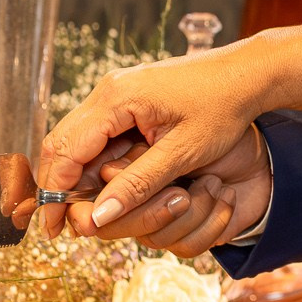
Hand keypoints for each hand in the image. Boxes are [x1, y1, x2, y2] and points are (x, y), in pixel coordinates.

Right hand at [35, 46, 268, 238]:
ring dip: (75, 174)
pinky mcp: (129, 96)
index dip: (56, 193)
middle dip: (58, 186)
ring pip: (78, 138)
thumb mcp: (183, 152)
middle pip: (63, 143)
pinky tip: (101, 186)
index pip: (67, 151)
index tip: (52, 228)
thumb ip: (138, 184)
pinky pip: (97, 131)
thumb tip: (97, 218)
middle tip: (58, 225)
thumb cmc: (223, 107)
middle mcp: (109, 89)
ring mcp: (118, 90)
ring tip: (78, 212)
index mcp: (117, 98)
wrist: (249, 73)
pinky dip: (93, 160)